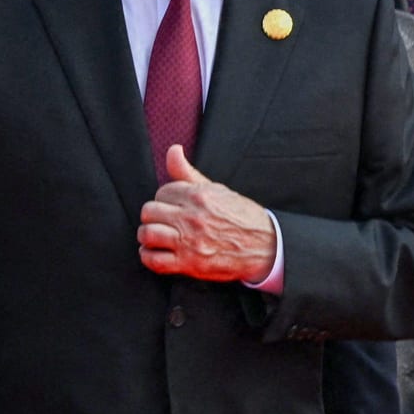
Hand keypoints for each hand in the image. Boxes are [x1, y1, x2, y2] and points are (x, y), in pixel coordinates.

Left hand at [139, 146, 276, 281]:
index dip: (165, 200)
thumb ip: (189, 173)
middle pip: (149, 212)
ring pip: (147, 234)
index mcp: (199, 196)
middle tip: (162, 222)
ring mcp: (189, 241)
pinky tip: (156, 253)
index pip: (162, 192)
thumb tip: (173, 151)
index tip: (172, 207)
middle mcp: (192, 217)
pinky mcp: (189, 263)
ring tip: (156, 237)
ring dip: (148, 236)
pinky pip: (154, 260)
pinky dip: (149, 257)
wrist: (265, 246)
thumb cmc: (243, 217)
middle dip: (153, 217)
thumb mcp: (218, 190)